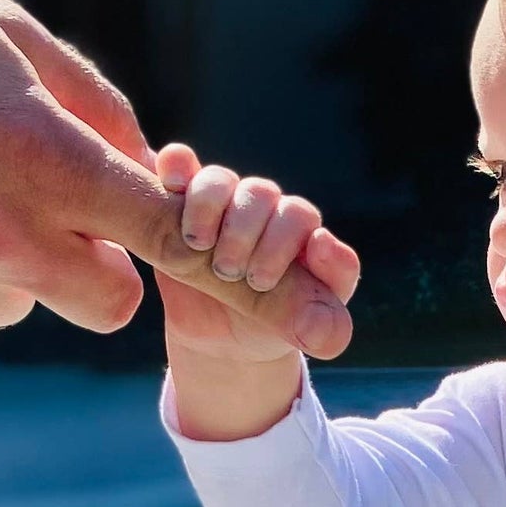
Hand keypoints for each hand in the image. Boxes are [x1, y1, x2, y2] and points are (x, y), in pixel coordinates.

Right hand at [152, 142, 359, 362]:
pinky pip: (179, 164)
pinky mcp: (180, 202)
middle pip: (260, 195)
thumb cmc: (270, 330)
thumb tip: (332, 293)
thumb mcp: (305, 332)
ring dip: (208, 206)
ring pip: (220, 181)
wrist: (219, 341)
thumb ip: (328, 317)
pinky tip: (172, 185)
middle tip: (230, 272)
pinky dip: (177, 168)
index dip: (283, 238)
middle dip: (244, 233)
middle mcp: (264, 213)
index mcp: (300, 237)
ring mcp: (222, 204)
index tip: (263, 278)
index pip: (298, 216)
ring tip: (199, 246)